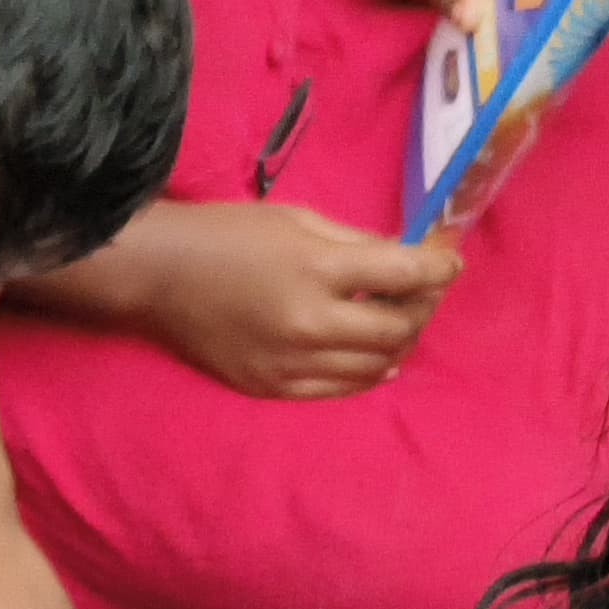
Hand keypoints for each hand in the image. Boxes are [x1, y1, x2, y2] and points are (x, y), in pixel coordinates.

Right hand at [146, 202, 459, 398]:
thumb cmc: (227, 235)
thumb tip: (407, 261)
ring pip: (377, 365)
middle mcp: (311, 324)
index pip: (404, 275)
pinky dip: (369, 372)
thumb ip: (357, 244)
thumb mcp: (297, 219)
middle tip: (424, 292)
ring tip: (398, 321)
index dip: (439, 268)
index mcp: (317, 270)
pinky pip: (343, 389)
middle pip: (399, 328)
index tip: (451, 264)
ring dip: (398, 342)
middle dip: (422, 307)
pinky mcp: (275, 388)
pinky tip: (376, 358)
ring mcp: (293, 364)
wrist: (158, 277)